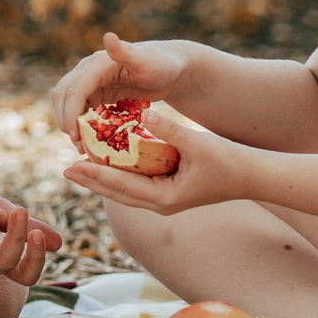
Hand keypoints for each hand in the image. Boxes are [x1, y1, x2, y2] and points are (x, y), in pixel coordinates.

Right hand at [50, 33, 193, 141]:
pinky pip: (79, 108)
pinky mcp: (95, 92)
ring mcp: (89, 81)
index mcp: (97, 64)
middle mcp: (88, 70)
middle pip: (63, 95)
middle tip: (78, 145)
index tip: (76, 137)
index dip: (70, 113)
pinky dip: (79, 123)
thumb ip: (125, 52)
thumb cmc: (161, 65)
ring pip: (67, 103)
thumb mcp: (146, 62)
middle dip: (66, 120)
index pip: (74, 90)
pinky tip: (89, 140)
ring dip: (69, 123)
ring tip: (82, 146)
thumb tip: (107, 36)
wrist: (168, 68)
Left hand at [62, 103, 248, 216]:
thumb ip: (169, 129)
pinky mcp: (170, 191)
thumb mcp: (198, 143)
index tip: (72, 166)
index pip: (121, 186)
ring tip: (80, 167)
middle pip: (117, 193)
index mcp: (164, 198)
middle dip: (92, 180)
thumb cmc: (229, 162)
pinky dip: (121, 174)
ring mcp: (165, 199)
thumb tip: (144, 113)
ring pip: (126, 190)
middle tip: (65, 169)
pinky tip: (110, 163)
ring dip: (103, 178)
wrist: (253, 176)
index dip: (95, 175)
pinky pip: (138, 183)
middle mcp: (161, 203)